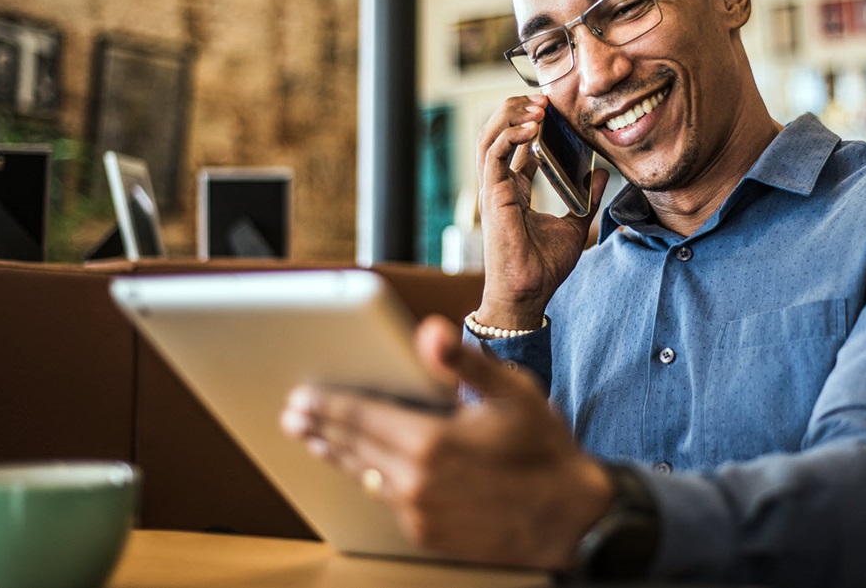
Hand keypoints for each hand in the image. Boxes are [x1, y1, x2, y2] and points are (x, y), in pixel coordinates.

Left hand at [280, 315, 612, 569]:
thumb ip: (464, 361)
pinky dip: (367, 479)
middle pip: (352, 447)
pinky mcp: (427, 534)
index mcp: (431, 441)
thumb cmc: (545, 450)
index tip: (301, 394)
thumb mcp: (513, 392)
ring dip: (335, 454)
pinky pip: (386, 500)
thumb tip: (428, 330)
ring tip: (314, 439)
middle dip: (320, 427)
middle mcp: (416, 481)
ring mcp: (419, 512)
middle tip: (293, 414)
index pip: (360, 417)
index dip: (326, 404)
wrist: (572, 518)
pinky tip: (362, 469)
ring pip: (362, 476)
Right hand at [475, 95, 609, 327]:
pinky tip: (532, 126)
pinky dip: (510, 134)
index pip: (515, 144)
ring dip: (512, 114)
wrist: (530, 292)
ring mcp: (492, 188)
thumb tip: (601, 174)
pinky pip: (493, 152)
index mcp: (515, 189)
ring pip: (489, 135)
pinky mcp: (491, 195)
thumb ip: (585, 197)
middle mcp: (500, 184)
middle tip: (546, 99)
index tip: (553, 108)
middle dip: (519, 109)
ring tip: (537, 105)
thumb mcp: (575, 224)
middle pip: (498, 132)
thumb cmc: (544, 267)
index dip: (531, 121)